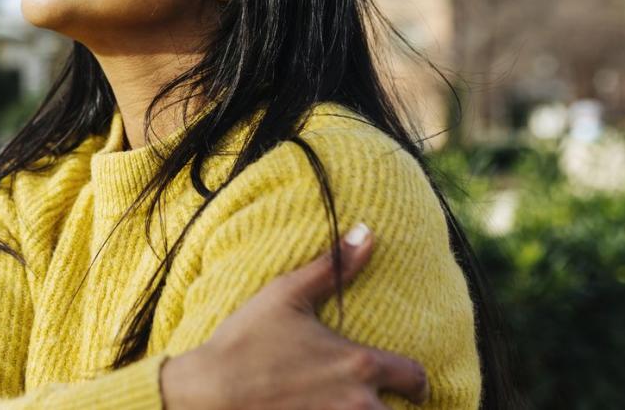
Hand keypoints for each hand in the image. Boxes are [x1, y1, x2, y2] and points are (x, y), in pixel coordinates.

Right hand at [160, 223, 428, 408]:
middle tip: (376, 403)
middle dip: (394, 409)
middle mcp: (357, 403)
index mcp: (358, 364)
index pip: (414, 378)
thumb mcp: (286, 295)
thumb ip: (333, 267)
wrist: (209, 394)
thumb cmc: (245, 342)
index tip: (408, 385)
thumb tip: (367, 232)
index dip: (415, 382)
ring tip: (351, 409)